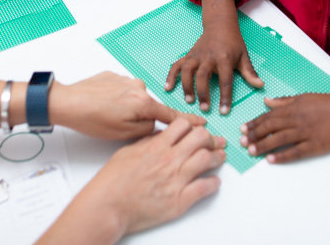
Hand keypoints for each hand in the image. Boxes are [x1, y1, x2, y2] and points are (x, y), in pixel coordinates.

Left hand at [51, 72, 204, 139]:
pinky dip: (115, 99)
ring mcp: (125, 79)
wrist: (67, 102)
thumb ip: (147, 129)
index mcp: (143, 103)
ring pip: (134, 98)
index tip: (203, 122)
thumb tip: (154, 125)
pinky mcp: (112, 75)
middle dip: (140, 117)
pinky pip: (122, 90)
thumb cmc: (92, 120)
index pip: (171, 115)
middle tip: (117, 124)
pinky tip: (101, 105)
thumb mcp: (123, 134)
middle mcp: (138, 87)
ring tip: (106, 115)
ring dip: (126, 107)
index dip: (188, 121)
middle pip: (149, 107)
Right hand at [64, 119, 224, 240]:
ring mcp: (176, 179)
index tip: (199, 129)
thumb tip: (161, 136)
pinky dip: (213, 183)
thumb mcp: (128, 151)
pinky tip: (215, 181)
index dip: (194, 125)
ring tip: (220, 157)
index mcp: (157, 145)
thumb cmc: (113, 181)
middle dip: (210, 138)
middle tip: (214, 142)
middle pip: (201, 138)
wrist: (108, 205)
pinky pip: (205, 187)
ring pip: (207, 159)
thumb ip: (148, 142)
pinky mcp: (179, 200)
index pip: (184, 125)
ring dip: (217, 157)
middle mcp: (169, 159)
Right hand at [164, 0, 262, 114]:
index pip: (225, 80)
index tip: (224, 111)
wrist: (219, 25)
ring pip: (187, 70)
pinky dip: (171, 75)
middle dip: (203, 92)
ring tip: (189, 100)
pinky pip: (177, 65)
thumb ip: (250, 72)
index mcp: (224, 58)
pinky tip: (168, 87)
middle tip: (204, 108)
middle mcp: (208, 56)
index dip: (225, 97)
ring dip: (186, 85)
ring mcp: (196, 55)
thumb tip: (260, 86)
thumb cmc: (233, 43)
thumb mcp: (244, 56)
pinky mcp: (188, 55)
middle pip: (203, 75)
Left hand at [239, 87, 329, 163]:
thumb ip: (284, 101)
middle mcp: (297, 120)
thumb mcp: (303, 97)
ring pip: (280, 139)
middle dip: (255, 135)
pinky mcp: (316, 145)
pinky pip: (296, 151)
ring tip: (251, 151)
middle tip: (242, 142)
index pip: (269, 116)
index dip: (254, 123)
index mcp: (293, 108)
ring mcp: (306, 133)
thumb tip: (267, 101)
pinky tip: (271, 159)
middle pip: (271, 128)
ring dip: (264, 145)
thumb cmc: (328, 103)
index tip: (243, 129)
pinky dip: (283, 156)